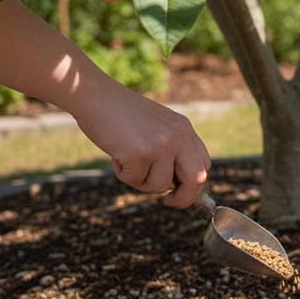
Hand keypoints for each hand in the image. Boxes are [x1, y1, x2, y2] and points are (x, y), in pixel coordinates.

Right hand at [72, 81, 211, 207]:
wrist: (95, 95)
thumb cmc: (121, 115)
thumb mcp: (157, 127)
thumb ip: (171, 150)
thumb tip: (178, 186)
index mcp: (184, 129)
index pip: (204, 164)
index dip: (195, 184)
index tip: (180, 193)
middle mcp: (179, 136)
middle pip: (196, 180)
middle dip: (184, 198)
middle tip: (168, 202)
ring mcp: (161, 145)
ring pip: (160, 186)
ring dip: (140, 180)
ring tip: (126, 157)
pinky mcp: (141, 153)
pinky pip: (134, 180)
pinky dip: (122, 173)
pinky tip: (116, 152)